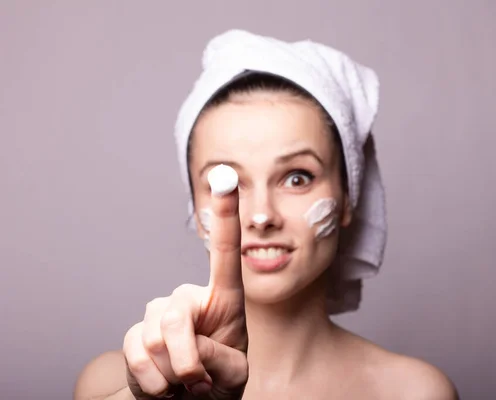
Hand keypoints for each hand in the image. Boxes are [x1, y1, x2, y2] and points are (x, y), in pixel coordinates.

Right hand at [123, 183, 246, 398]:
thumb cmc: (219, 382)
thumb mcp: (233, 375)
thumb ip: (218, 358)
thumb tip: (188, 346)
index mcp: (223, 298)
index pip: (225, 252)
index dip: (225, 214)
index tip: (226, 176)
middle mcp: (189, 298)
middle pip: (177, 315)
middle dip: (187, 360)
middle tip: (198, 384)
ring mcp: (159, 315)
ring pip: (155, 338)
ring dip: (172, 374)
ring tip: (183, 383)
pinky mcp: (135, 335)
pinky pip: (135, 354)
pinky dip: (152, 382)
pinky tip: (163, 386)